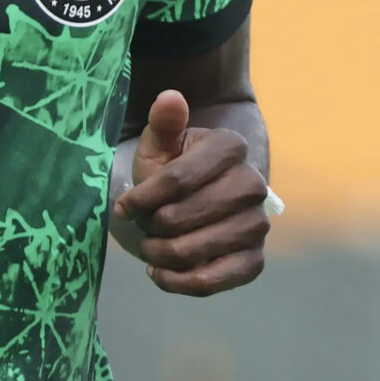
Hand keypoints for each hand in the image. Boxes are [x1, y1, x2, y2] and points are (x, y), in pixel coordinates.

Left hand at [113, 90, 269, 295]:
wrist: (198, 200)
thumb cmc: (173, 168)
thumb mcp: (161, 144)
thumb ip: (163, 121)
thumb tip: (169, 97)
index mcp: (230, 147)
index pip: (176, 179)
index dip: (142, 197)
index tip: (122, 207)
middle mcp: (253, 185)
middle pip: (180, 217)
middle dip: (151, 226)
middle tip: (143, 226)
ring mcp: (257, 225)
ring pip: (191, 251)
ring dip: (159, 253)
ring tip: (149, 246)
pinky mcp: (254, 261)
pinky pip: (212, 282)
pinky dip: (178, 282)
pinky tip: (159, 272)